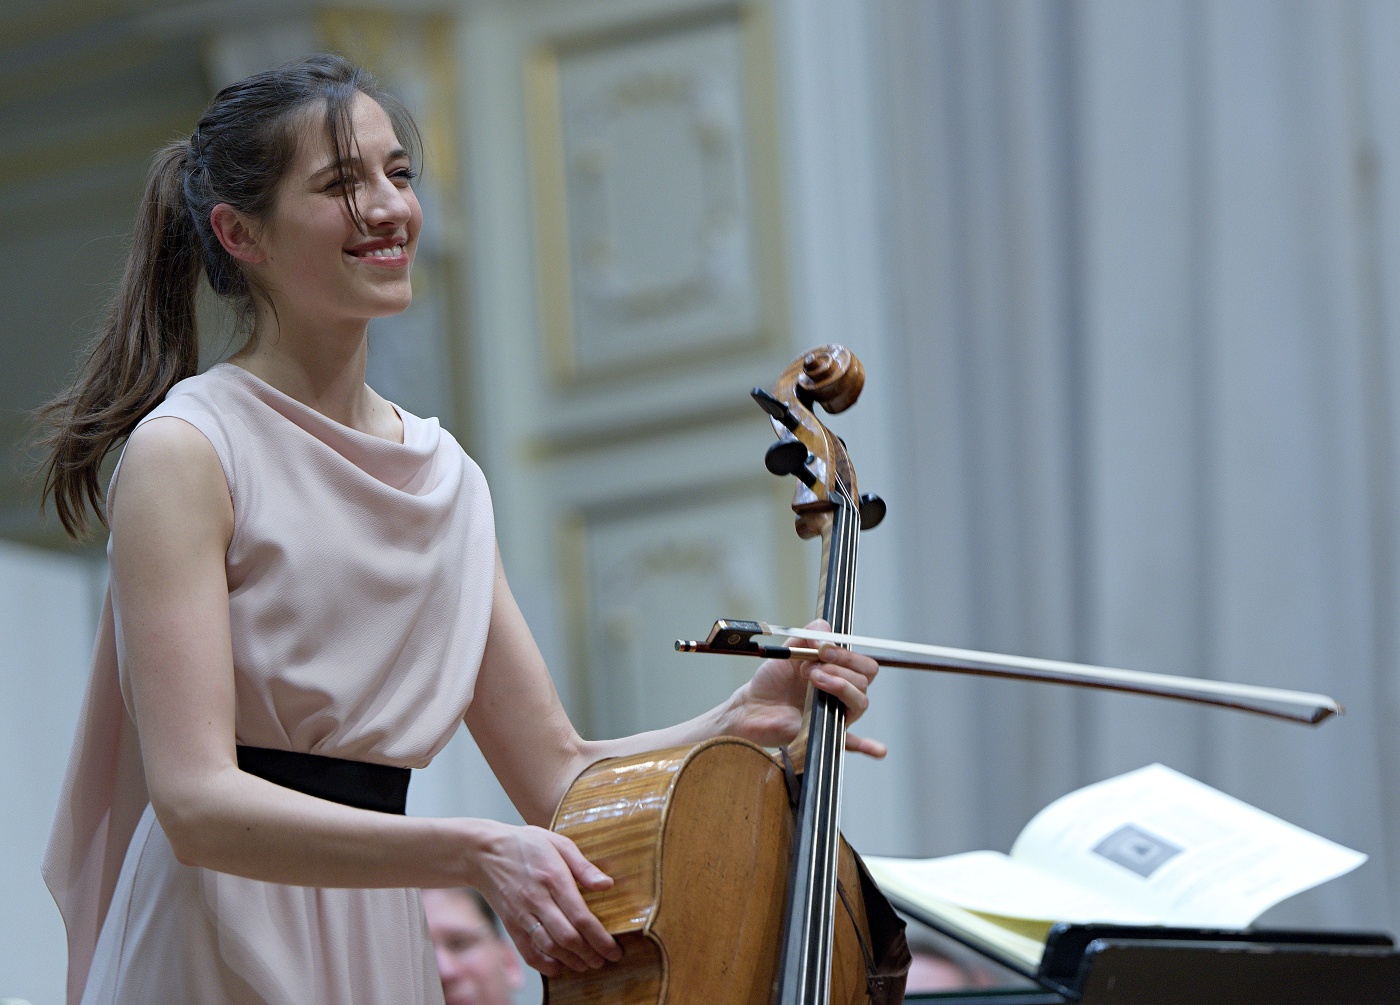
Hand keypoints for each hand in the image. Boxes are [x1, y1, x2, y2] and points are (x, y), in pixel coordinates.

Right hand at [467, 820, 621, 975]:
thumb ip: (583, 866)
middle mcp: (537, 900)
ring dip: (571, 961)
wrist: (484, 852)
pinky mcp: (510, 924)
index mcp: (553, 878)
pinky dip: (545, 965)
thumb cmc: (526, 844)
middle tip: (605, 960)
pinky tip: (560, 967)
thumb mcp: (558, 843)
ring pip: (549, 947)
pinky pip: (528, 951)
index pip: (581, 916)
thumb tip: (607, 885)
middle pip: (567, 937)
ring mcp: (522, 914)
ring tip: (587, 965)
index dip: (600, 938)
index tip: (615, 949)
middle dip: (590, 954)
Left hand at [725, 619, 886, 757]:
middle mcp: (842, 694)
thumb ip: (811, 633)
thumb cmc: (775, 678)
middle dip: (840, 669)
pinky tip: (878, 750)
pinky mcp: (825, 734)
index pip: (864, 664)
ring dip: (840, 686)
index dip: (847, 655)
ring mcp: (836, 714)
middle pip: (864, 681)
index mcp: (839, 673)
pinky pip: (851, 743)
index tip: (822, 650)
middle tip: (812, 668)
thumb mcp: (791, 646)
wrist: (753, 705)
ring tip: (812, 679)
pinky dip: (866, 745)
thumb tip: (827, 641)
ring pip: (860, 702)